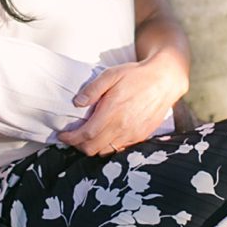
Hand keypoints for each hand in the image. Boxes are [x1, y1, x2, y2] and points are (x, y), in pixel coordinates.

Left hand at [61, 50, 188, 156]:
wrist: (165, 80)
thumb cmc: (137, 75)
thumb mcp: (112, 74)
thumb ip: (93, 89)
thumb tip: (77, 103)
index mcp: (113, 112)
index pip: (86, 135)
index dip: (70, 139)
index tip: (62, 135)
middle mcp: (122, 127)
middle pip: (93, 148)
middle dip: (78, 146)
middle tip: (72, 137)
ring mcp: (133, 134)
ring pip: (105, 152)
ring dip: (92, 148)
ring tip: (87, 137)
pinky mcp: (140, 136)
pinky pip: (119, 149)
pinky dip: (107, 147)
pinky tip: (105, 136)